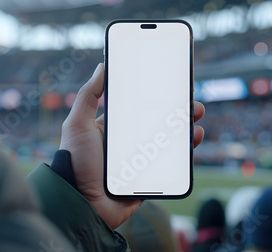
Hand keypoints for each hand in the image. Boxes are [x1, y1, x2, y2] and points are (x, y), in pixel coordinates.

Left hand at [59, 63, 204, 228]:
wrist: (82, 204)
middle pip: (159, 123)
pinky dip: (185, 154)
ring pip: (170, 143)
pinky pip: (171, 165)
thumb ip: (88, 96)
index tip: (173, 86)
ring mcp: (141, 161)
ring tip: (196, 120)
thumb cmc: (75, 162)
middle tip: (192, 103)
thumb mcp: (77, 124)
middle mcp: (129, 143)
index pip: (140, 109)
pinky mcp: (149, 179)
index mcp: (115, 128)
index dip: (158, 98)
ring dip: (186, 130)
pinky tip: (193, 141)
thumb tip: (102, 66)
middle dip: (178, 112)